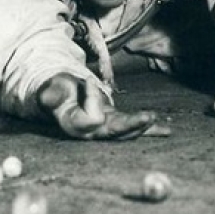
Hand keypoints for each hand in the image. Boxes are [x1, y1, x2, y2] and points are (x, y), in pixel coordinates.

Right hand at [37, 73, 160, 139]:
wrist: (62, 95)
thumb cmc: (57, 90)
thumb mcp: (52, 89)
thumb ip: (52, 94)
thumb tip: (48, 96)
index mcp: (75, 125)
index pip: (92, 118)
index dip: (93, 97)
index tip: (89, 80)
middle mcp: (92, 132)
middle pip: (115, 133)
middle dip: (132, 126)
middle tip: (147, 117)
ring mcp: (105, 130)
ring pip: (126, 132)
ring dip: (142, 126)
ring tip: (154, 118)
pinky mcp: (116, 125)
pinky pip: (133, 128)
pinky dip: (150, 129)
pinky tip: (166, 131)